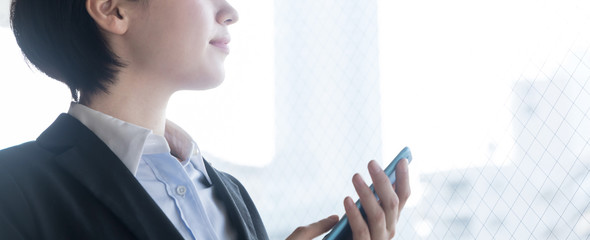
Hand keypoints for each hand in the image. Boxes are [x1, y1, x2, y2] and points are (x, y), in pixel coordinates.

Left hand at [287, 159, 409, 239]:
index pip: (403, 197)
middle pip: (392, 203)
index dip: (404, 179)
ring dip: (366, 194)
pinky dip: (354, 214)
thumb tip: (377, 174)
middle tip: (371, 162)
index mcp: (391, 219)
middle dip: (383, 181)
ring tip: (355, 176)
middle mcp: (389, 230)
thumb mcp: (365, 213)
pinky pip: (361, 230)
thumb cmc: (352, 232)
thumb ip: (373, 199)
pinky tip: (346, 199)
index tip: (401, 160)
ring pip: (378, 215)